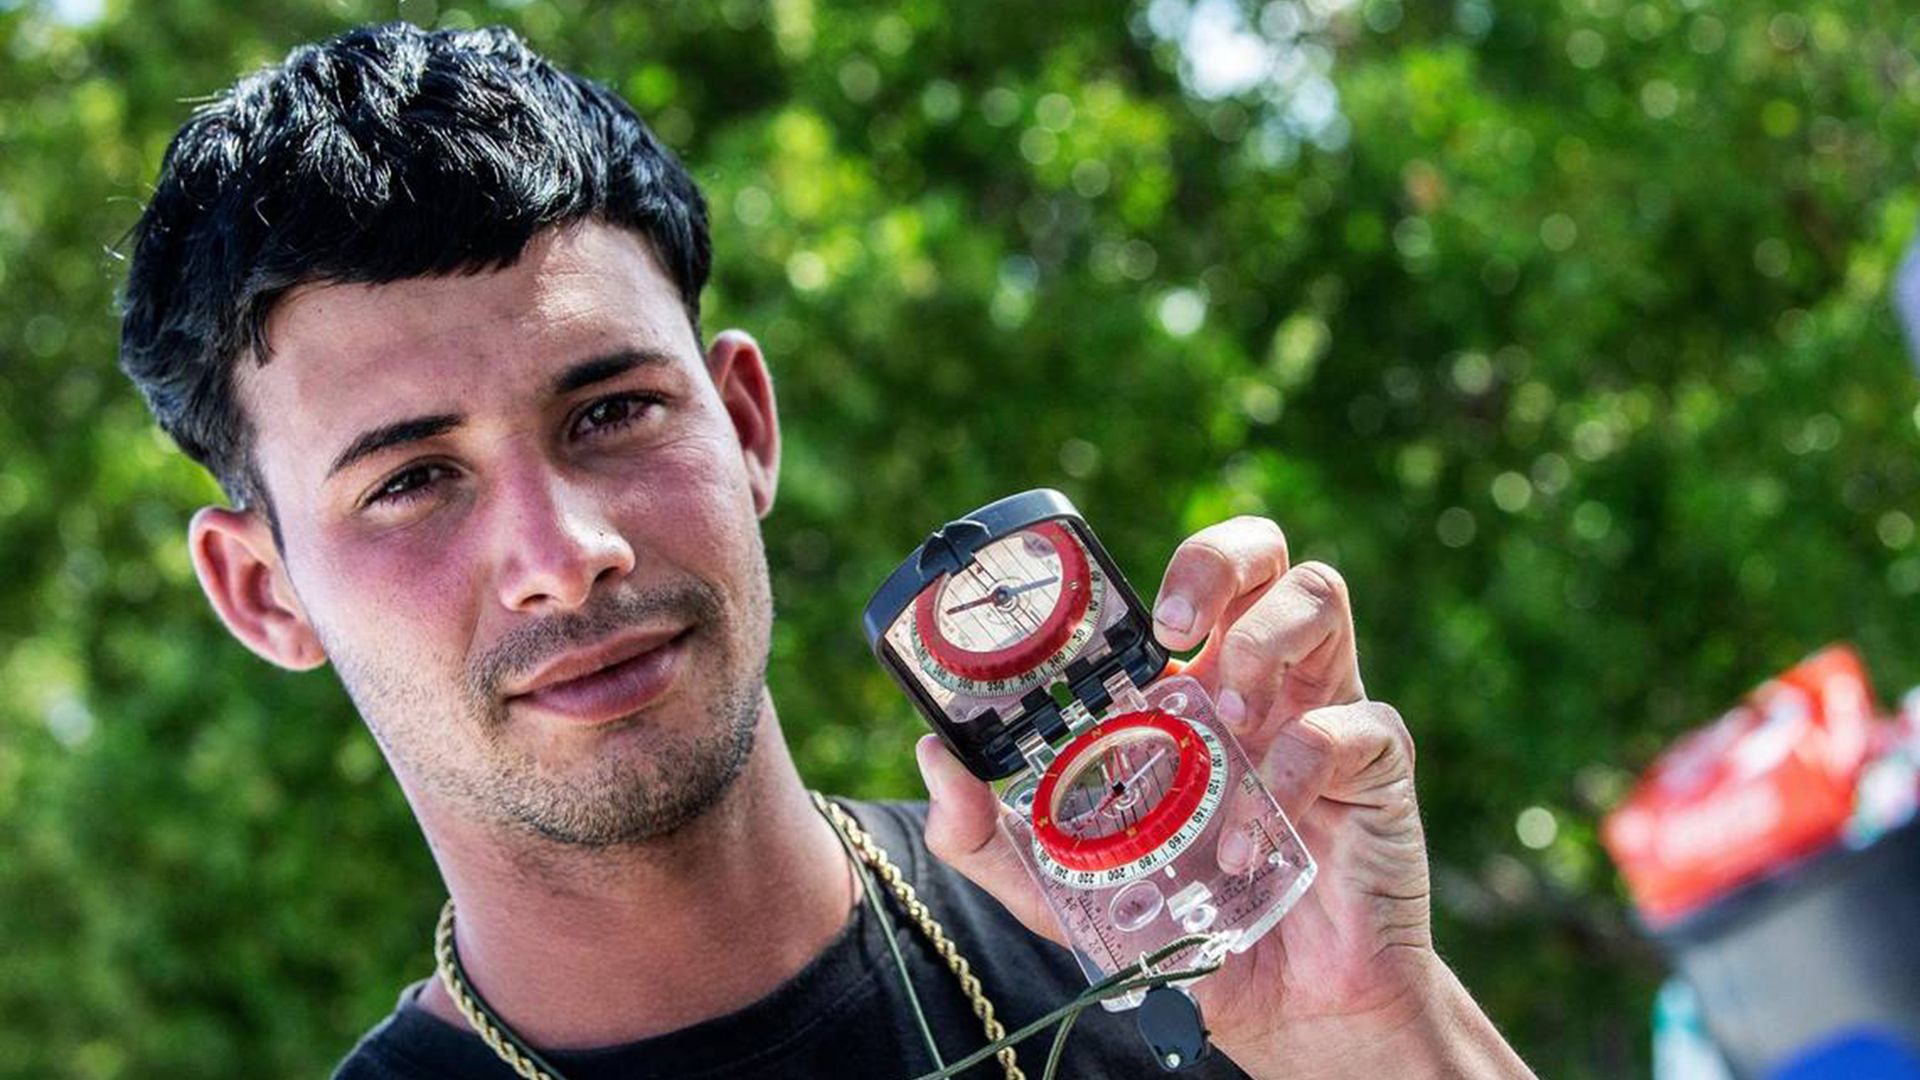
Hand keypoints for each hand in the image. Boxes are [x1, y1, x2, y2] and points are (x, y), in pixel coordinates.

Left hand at [916, 516, 1530, 1078]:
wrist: (1281, 1007)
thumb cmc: (1182, 927)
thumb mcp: (1063, 886)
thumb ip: (989, 838)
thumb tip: (935, 758)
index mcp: (1190, 688)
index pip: (1183, 585)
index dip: (1148, 573)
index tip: (1099, 618)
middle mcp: (1258, 681)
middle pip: (1261, 552)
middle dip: (1217, 558)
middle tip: (1175, 629)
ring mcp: (1321, 709)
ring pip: (1320, 594)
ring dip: (1264, 638)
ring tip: (1224, 716)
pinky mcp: (1375, 765)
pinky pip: (1353, 720)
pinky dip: (1297, 764)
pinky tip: (1254, 834)